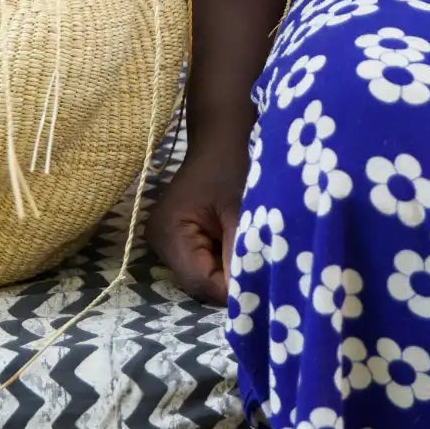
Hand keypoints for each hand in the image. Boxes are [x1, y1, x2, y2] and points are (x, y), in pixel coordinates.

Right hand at [147, 128, 252, 304]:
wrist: (221, 135)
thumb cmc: (231, 163)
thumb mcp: (240, 208)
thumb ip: (242, 251)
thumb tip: (253, 293)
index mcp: (170, 233)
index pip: (201, 282)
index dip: (232, 290)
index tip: (266, 287)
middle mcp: (162, 244)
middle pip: (200, 283)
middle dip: (232, 284)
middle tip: (267, 278)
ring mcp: (169, 242)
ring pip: (203, 276)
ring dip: (230, 274)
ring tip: (259, 263)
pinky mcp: (181, 239)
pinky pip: (204, 263)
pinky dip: (225, 262)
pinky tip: (244, 251)